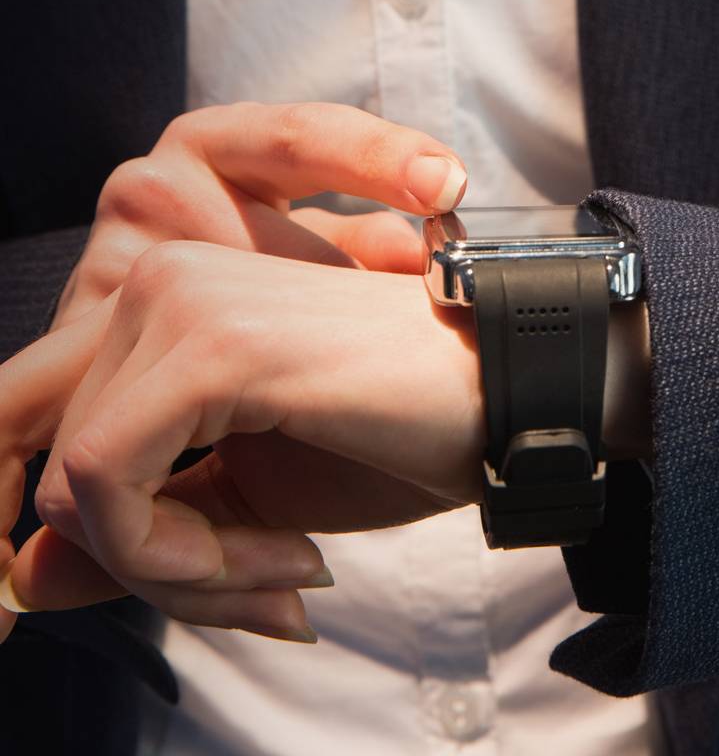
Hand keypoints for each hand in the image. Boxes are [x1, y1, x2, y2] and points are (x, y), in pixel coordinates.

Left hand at [0, 102, 465, 641]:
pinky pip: (105, 483)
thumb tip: (26, 580)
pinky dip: (178, 558)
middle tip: (269, 592)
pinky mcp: (209, 344)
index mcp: (161, 311)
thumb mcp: (247, 505)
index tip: (175, 591)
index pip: (47, 435)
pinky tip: (291, 556)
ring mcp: (178, 301)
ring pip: (75, 486)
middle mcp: (155, 282)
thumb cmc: (399, 437)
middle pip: (60, 474)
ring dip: (178, 572)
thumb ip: (137, 534)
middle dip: (154, 569)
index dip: (70, 533)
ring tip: (288, 573)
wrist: (514, 400)